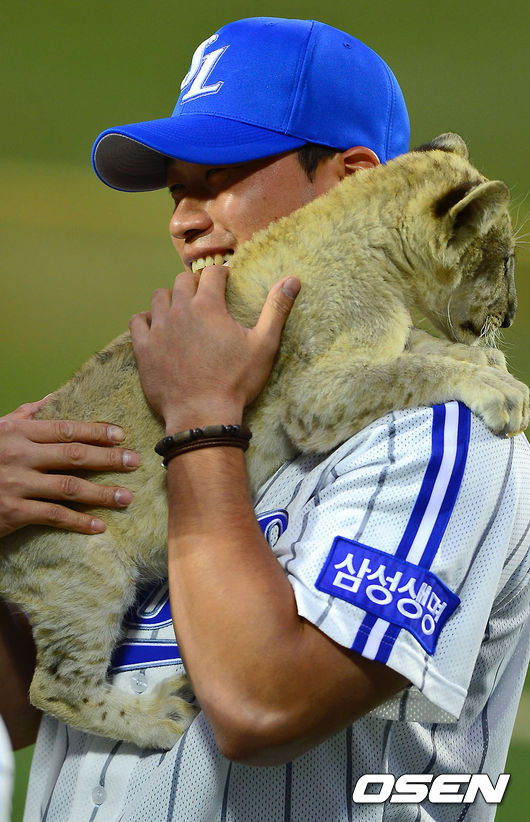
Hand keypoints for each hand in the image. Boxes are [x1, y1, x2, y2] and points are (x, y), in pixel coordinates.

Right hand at [0, 398, 139, 536]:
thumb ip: (24, 416)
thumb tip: (51, 398)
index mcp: (17, 432)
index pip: (66, 429)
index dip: (96, 432)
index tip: (121, 435)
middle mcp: (19, 455)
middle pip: (74, 455)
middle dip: (108, 458)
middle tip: (134, 462)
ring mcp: (17, 484)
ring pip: (69, 487)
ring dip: (102, 493)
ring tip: (126, 498)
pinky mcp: (13, 512)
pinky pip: (53, 516)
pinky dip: (79, 521)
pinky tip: (99, 526)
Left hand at [129, 266, 299, 431]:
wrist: (202, 416)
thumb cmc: (236, 382)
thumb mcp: (264, 345)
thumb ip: (276, 310)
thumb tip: (293, 280)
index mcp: (208, 306)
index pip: (212, 273)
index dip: (221, 274)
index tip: (226, 281)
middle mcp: (180, 311)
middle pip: (183, 281)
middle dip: (195, 284)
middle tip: (205, 298)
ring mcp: (159, 329)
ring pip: (159, 297)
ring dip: (171, 298)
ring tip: (181, 311)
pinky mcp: (144, 348)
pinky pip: (137, 321)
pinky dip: (146, 319)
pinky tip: (157, 327)